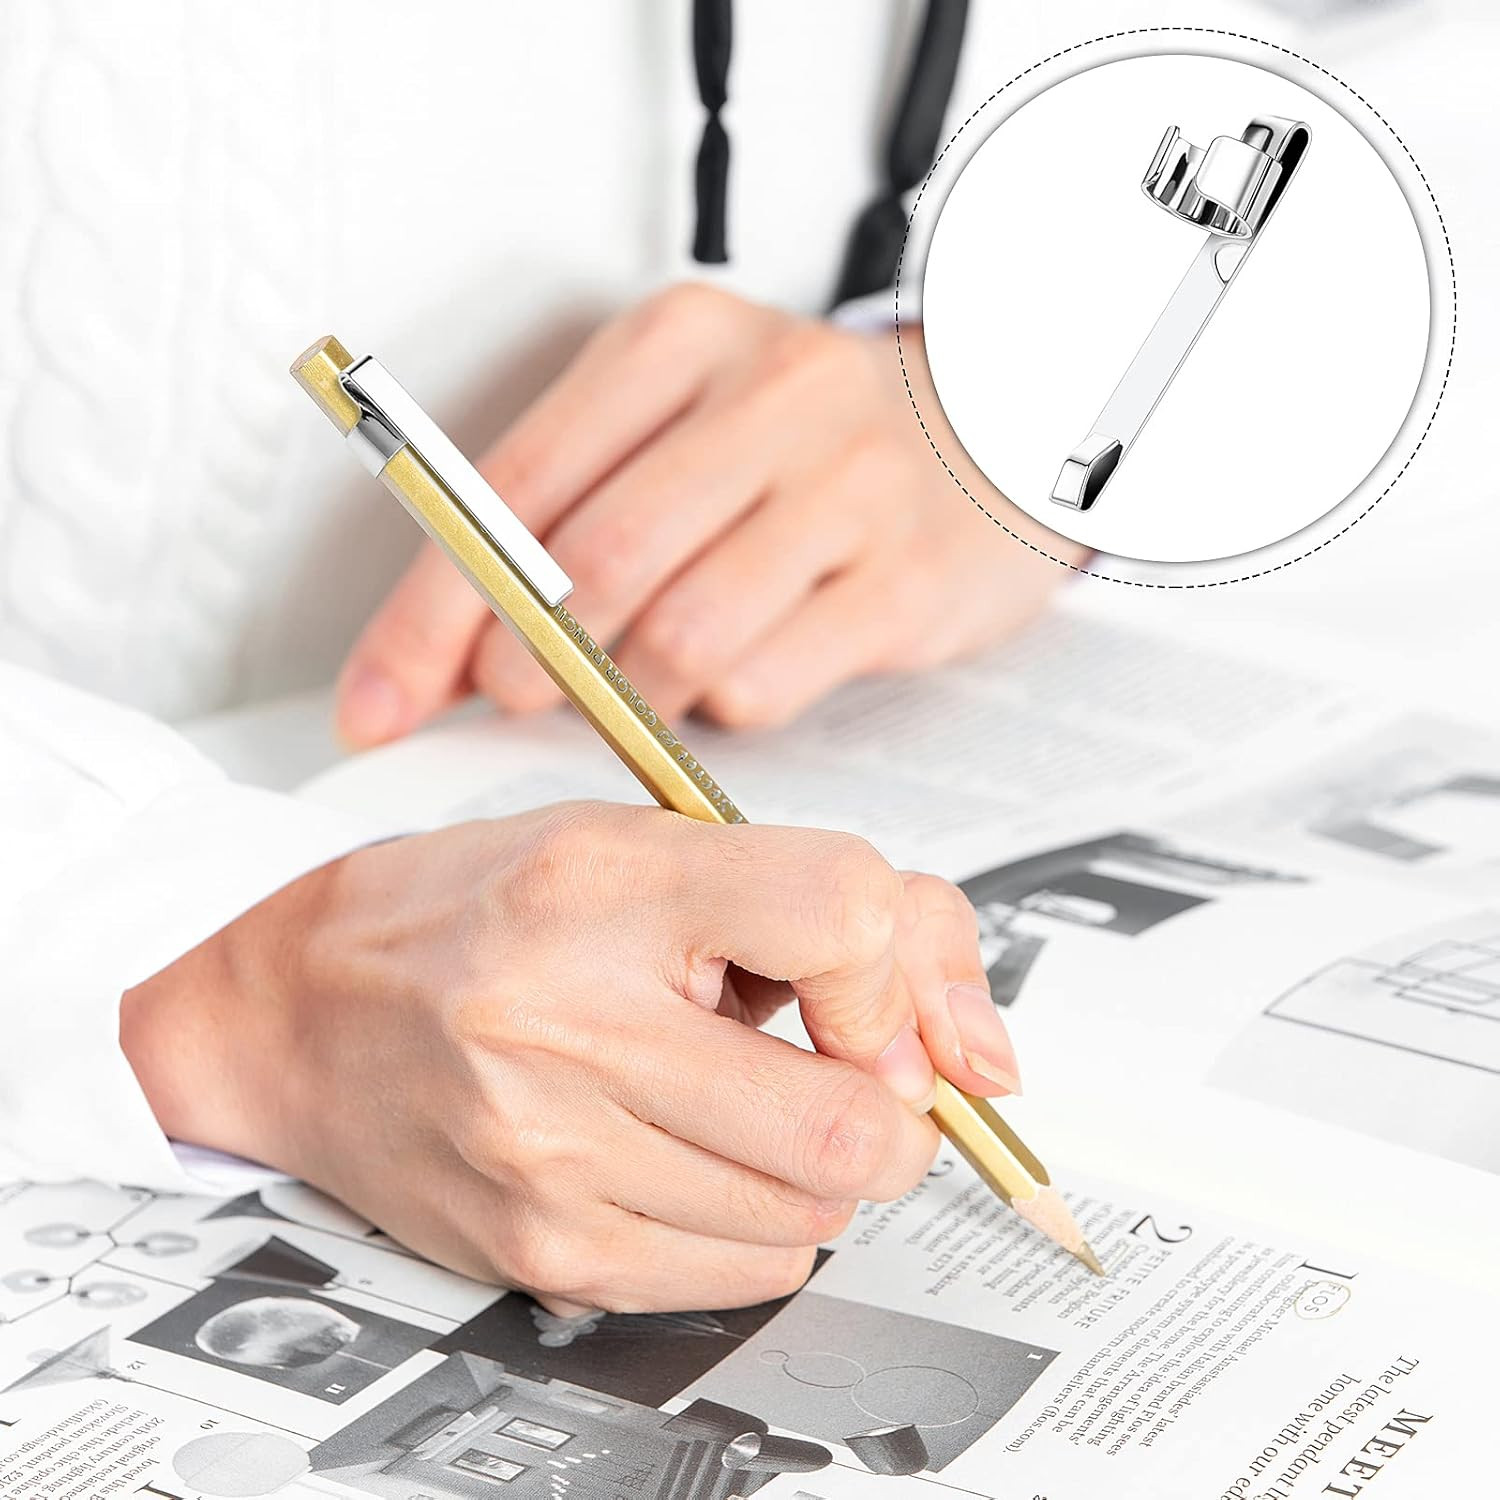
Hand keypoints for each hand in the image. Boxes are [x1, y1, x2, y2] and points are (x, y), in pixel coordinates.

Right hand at [121, 804, 1020, 1312]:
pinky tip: (695, 1154)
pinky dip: (763, 1221)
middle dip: (893, 1099)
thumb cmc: (475, 912)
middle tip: (839, 1061)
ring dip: (822, 1161)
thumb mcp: (646, 843)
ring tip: (737, 1095)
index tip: (857, 983)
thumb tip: (977, 1048)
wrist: (298, 1009)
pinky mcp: (546, 1253)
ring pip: (818, 1211)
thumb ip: (829, 903)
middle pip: (859, 1117)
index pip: (845, 914)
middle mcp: (569, 1025)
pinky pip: (750, 1274)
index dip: (894, 964)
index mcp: (604, 883)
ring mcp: (554, 1157)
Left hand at [336, 283, 1080, 744]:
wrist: (990, 432)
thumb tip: (441, 651)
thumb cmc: (804, 442)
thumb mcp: (679, 425)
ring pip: (681, 634)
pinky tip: (730, 679)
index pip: (513, 487)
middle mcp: (768, 396)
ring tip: (634, 690)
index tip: (377, 701)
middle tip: (511, 698)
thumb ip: (563, 517)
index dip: (430, 612)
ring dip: (628, 696)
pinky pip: (767, 680)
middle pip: (595, 561)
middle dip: (526, 662)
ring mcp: (848, 487)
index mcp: (677, 344)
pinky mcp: (905, 581)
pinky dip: (720, 707)